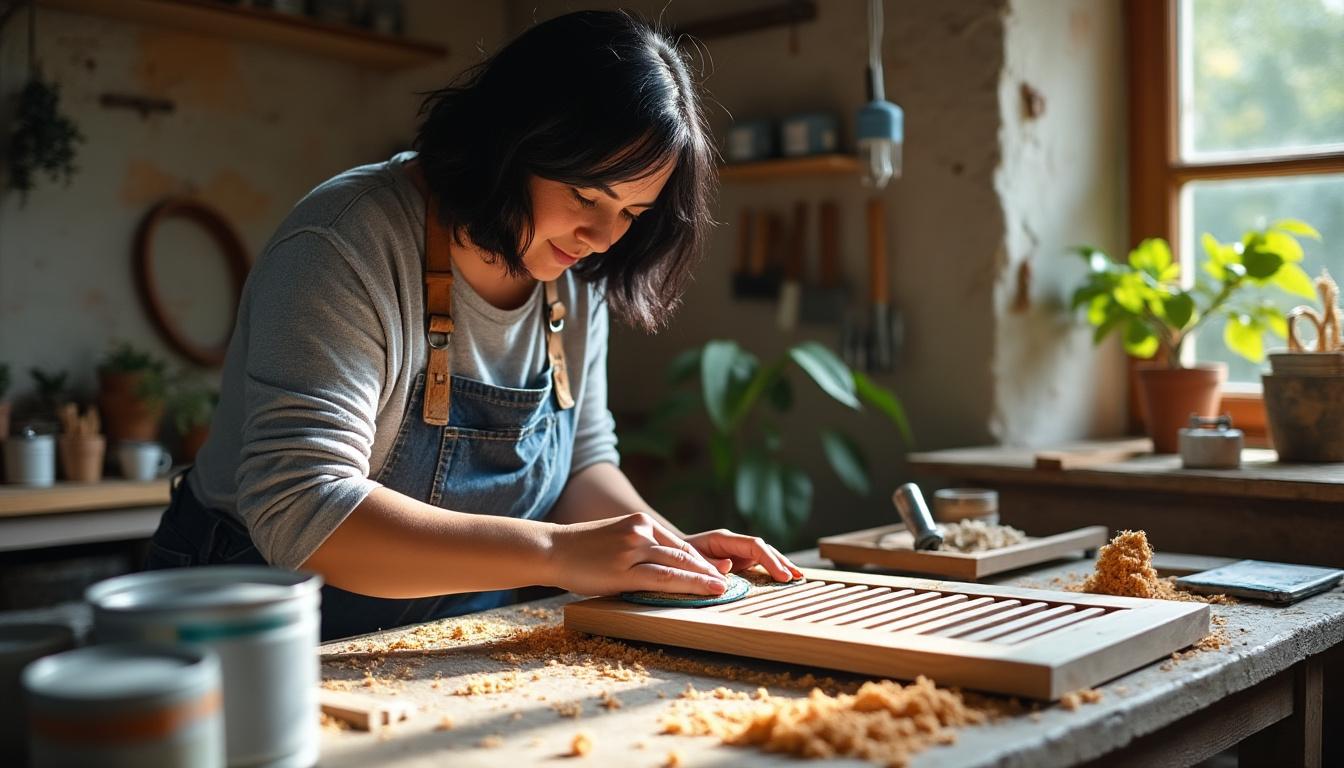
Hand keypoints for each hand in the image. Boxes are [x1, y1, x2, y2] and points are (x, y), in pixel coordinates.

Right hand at [545, 512, 729, 596]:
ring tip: (723, 589)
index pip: (679, 544)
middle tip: (728, 583)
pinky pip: (663, 579)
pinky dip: (688, 585)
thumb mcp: (615, 539)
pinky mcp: (624, 570)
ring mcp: (633, 549)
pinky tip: (703, 592)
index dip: (701, 561)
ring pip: (678, 565)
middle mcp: (641, 532)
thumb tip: (661, 570)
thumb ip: (639, 549)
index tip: (716, 573)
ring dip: (705, 579)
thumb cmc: (582, 551)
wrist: (552, 549)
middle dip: (708, 570)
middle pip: (684, 553)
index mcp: (640, 522)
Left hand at [682, 529, 803, 581]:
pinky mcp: (737, 560)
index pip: (754, 545)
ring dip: (780, 564)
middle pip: (763, 548)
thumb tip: (729, 565)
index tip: (782, 575)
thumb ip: (707, 563)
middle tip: (795, 577)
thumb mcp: (688, 560)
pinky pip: (759, 563)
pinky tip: (784, 577)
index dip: (770, 559)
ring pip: (764, 554)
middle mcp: (733, 542)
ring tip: (798, 577)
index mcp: (723, 538)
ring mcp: (736, 551)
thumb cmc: (677, 558)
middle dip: (780, 561)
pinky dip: (772, 569)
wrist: (669, 555)